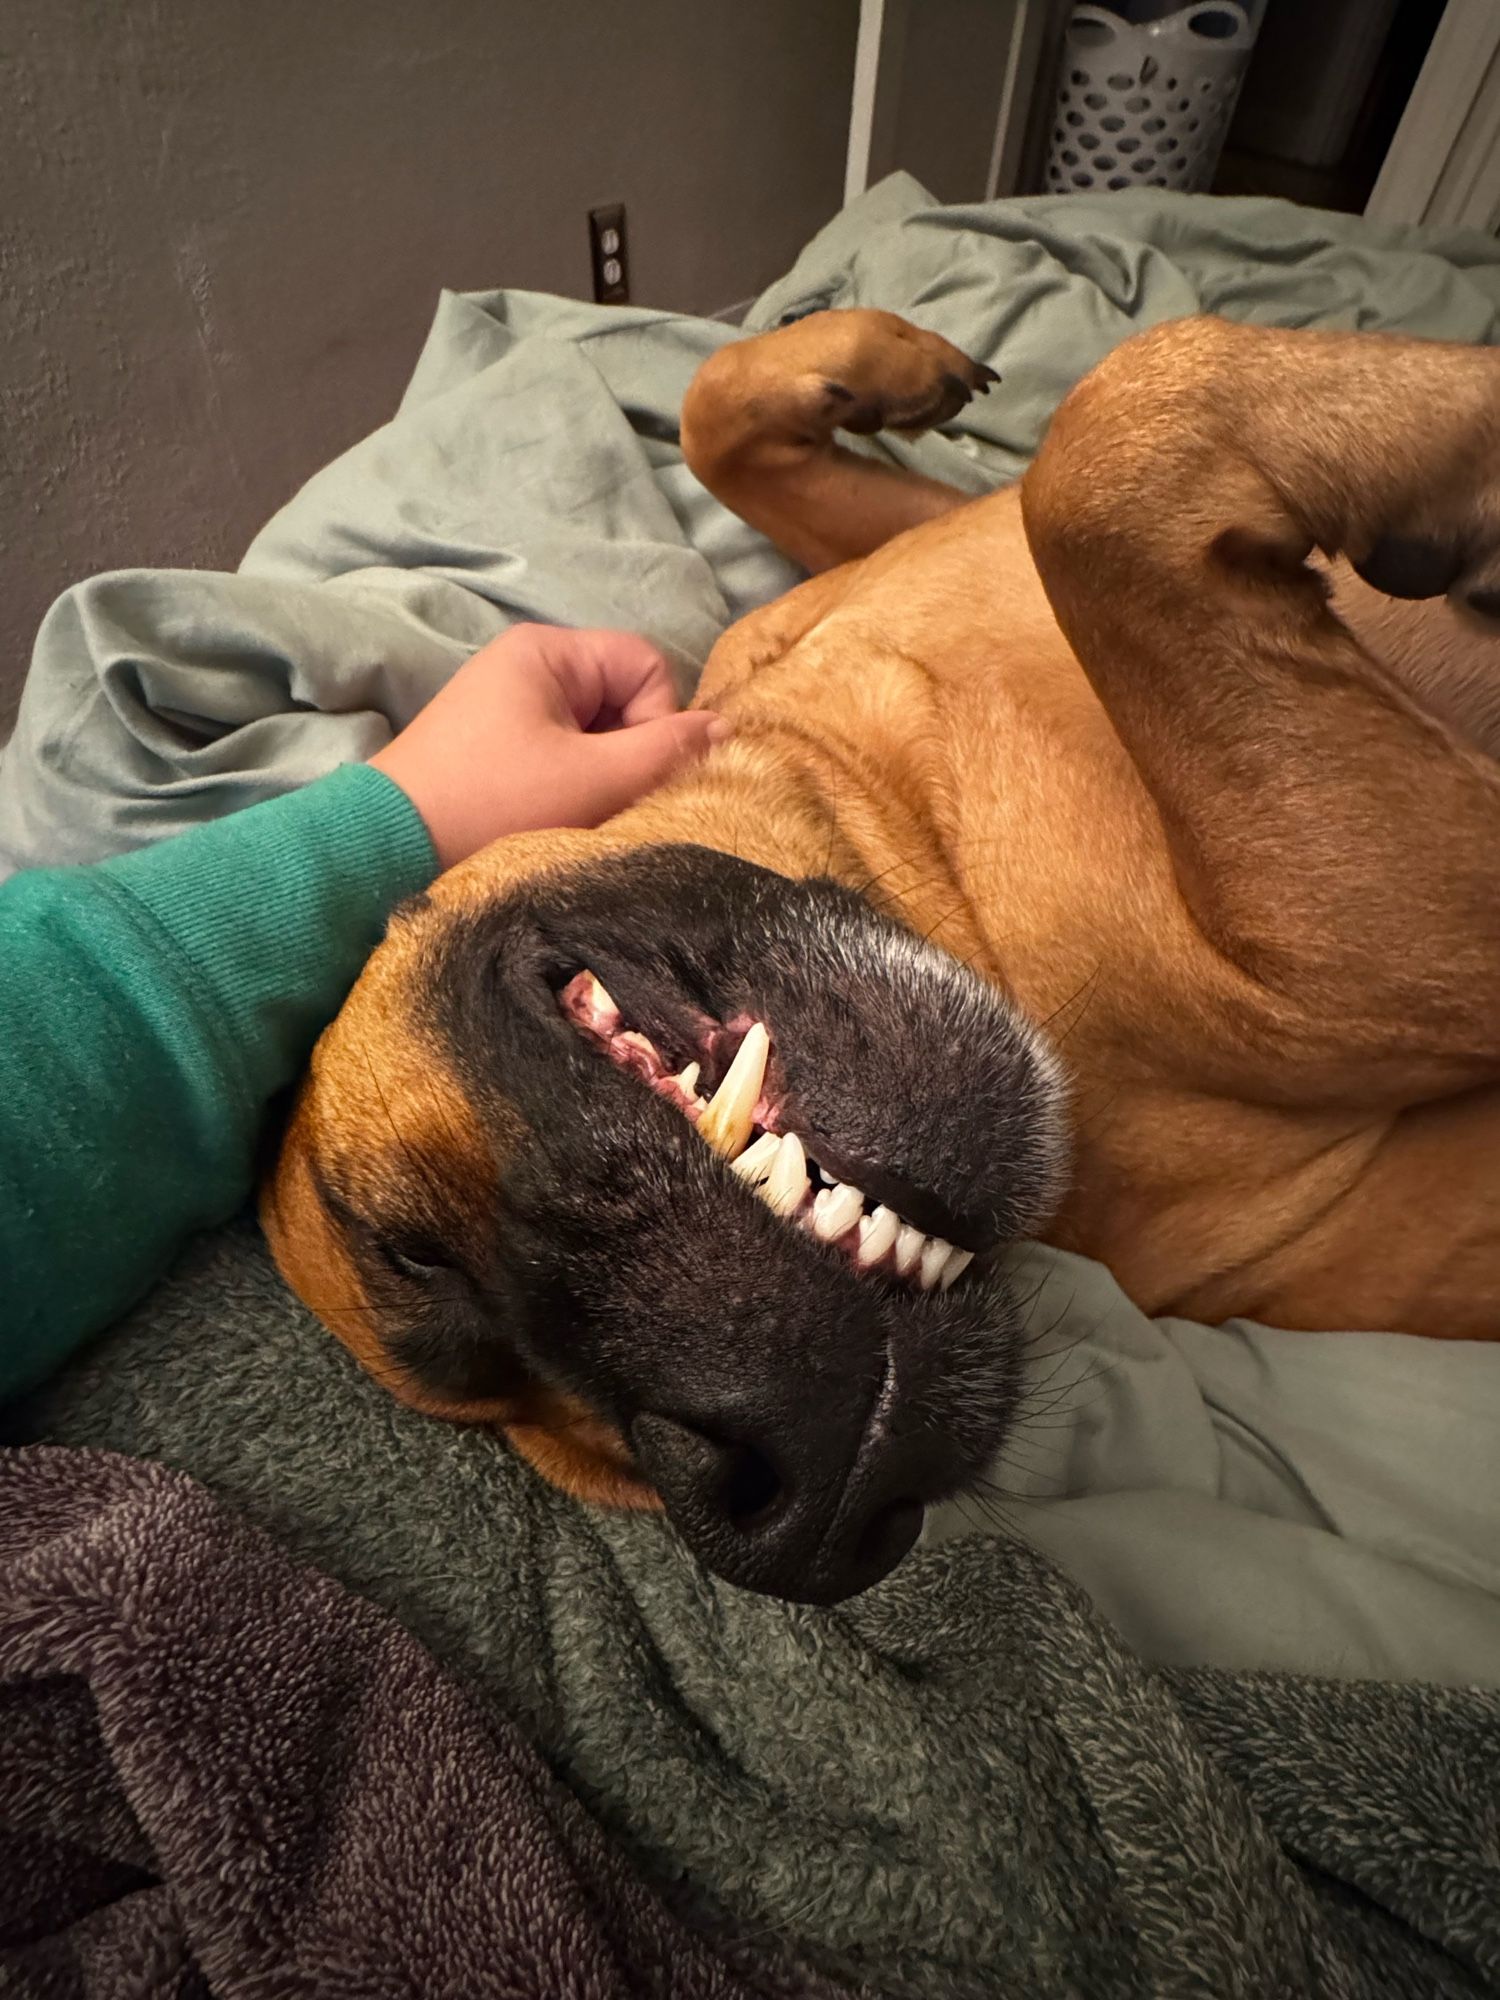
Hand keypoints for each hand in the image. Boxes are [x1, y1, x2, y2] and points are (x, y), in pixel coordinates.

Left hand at [370, 625, 728, 868]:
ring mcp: (507, 709)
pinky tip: (552, 823)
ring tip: (575, 818)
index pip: (648, 667)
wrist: (386, 852)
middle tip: (605, 803)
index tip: (632, 773)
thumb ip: (668, 750)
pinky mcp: (493, 751)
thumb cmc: (492, 805)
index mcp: (548, 651)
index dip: (658, 720)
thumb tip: (728, 729)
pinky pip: (562, 759)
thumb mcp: (593, 778)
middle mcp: (527, 667)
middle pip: (624, 701)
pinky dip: (571, 791)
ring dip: (602, 780)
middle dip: (629, 755)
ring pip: (596, 737)